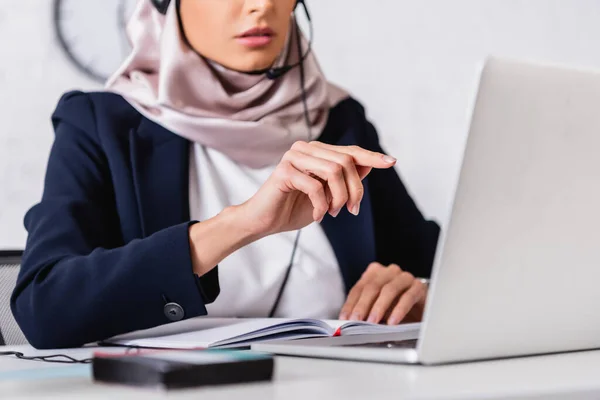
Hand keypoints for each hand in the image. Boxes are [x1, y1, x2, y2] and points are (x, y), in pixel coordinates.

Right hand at [239, 141, 396, 235]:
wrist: (263, 222)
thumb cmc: (293, 209)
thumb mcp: (327, 196)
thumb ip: (345, 179)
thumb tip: (370, 166)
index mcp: (316, 151)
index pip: (350, 152)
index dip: (372, 157)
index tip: (392, 162)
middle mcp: (305, 148)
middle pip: (345, 162)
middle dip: (354, 189)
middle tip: (351, 210)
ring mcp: (293, 157)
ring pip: (333, 171)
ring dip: (339, 198)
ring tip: (332, 213)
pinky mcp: (284, 171)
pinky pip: (315, 186)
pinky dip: (321, 205)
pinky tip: (319, 216)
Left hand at [339, 263, 426, 324]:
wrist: (422, 309)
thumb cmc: (396, 308)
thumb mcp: (377, 309)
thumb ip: (365, 312)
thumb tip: (350, 322)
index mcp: (375, 273)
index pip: (358, 288)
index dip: (350, 304)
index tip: (345, 318)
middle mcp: (389, 272)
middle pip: (372, 286)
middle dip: (362, 305)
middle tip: (357, 320)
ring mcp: (405, 278)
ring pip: (388, 289)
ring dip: (379, 307)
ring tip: (373, 322)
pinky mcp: (419, 287)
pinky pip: (408, 297)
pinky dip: (399, 310)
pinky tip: (392, 322)